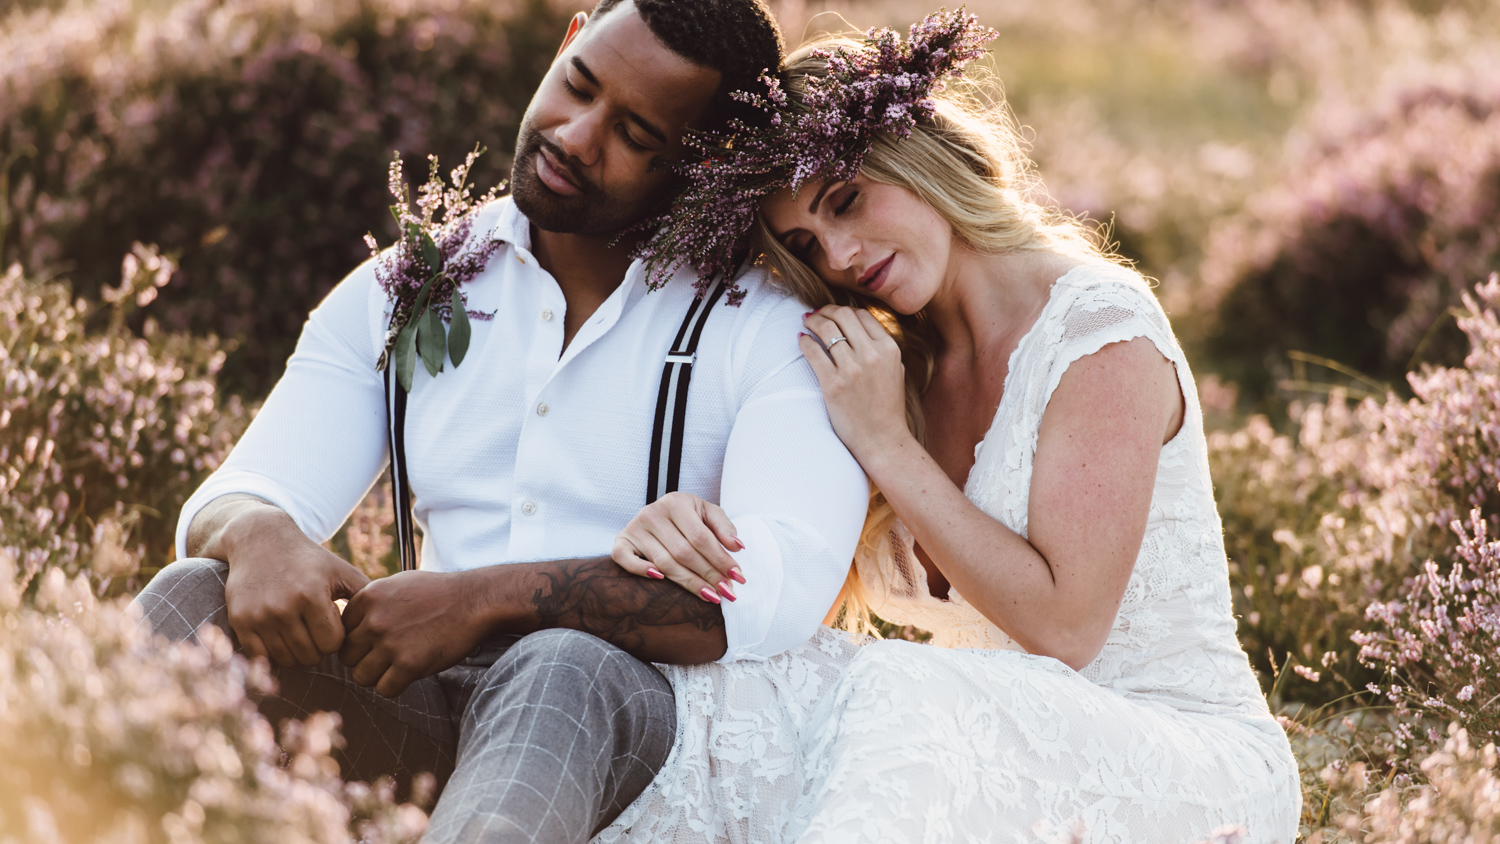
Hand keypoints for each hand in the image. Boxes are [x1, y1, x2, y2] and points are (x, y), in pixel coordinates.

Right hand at [222, 511, 369, 667]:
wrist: (261, 541)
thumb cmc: (309, 560)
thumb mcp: (341, 571)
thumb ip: (365, 596)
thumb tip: (390, 621)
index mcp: (312, 594)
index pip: (332, 644)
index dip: (336, 637)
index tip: (332, 622)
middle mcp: (283, 607)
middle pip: (310, 656)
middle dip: (318, 647)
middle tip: (316, 629)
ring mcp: (259, 616)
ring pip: (287, 659)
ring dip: (297, 650)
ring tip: (300, 630)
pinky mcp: (240, 621)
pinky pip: (262, 657)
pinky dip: (274, 652)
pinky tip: (281, 634)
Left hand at [339, 569, 493, 696]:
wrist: (474, 600)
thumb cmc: (438, 592)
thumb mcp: (397, 584)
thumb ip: (370, 602)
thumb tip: (344, 621)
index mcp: (368, 597)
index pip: (340, 632)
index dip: (357, 640)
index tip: (374, 640)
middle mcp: (374, 620)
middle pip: (347, 657)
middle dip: (364, 660)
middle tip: (386, 656)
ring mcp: (390, 643)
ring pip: (361, 676)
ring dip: (378, 675)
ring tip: (398, 665)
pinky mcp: (409, 664)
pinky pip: (385, 689)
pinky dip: (396, 685)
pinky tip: (410, 672)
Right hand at [611, 492, 744, 603]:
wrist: (658, 514)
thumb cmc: (688, 517)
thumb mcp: (707, 513)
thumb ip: (724, 527)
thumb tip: (737, 547)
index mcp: (676, 502)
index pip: (700, 537)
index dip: (720, 558)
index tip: (737, 577)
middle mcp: (652, 513)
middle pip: (684, 552)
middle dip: (709, 574)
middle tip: (728, 592)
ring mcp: (634, 528)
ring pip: (663, 562)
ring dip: (689, 582)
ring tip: (711, 596)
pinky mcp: (621, 541)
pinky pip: (626, 560)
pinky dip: (642, 570)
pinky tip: (661, 580)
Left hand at [799, 306, 912, 457]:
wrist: (882, 440)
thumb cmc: (887, 408)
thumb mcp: (895, 371)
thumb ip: (882, 348)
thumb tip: (859, 327)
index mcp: (889, 349)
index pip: (861, 315)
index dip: (843, 311)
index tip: (832, 313)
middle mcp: (872, 355)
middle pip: (843, 316)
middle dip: (825, 310)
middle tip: (815, 314)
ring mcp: (852, 369)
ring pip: (826, 329)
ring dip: (812, 321)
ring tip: (806, 322)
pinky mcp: (833, 385)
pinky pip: (813, 352)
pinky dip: (804, 341)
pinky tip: (801, 340)